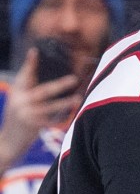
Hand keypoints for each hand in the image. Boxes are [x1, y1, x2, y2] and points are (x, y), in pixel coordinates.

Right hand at [0, 47, 79, 174]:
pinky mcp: (33, 126)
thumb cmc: (18, 117)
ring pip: (51, 107)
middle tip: (74, 78)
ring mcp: (27, 114)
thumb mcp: (17, 101)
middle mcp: (20, 102)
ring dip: (66, 102)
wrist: (8, 142)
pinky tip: (73, 112)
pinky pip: (52, 119)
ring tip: (78, 98)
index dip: (30, 63)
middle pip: (43, 91)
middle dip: (60, 84)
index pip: (24, 75)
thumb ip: (27, 88)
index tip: (35, 51)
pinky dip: (63, 116)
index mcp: (17, 92)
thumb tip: (38, 70)